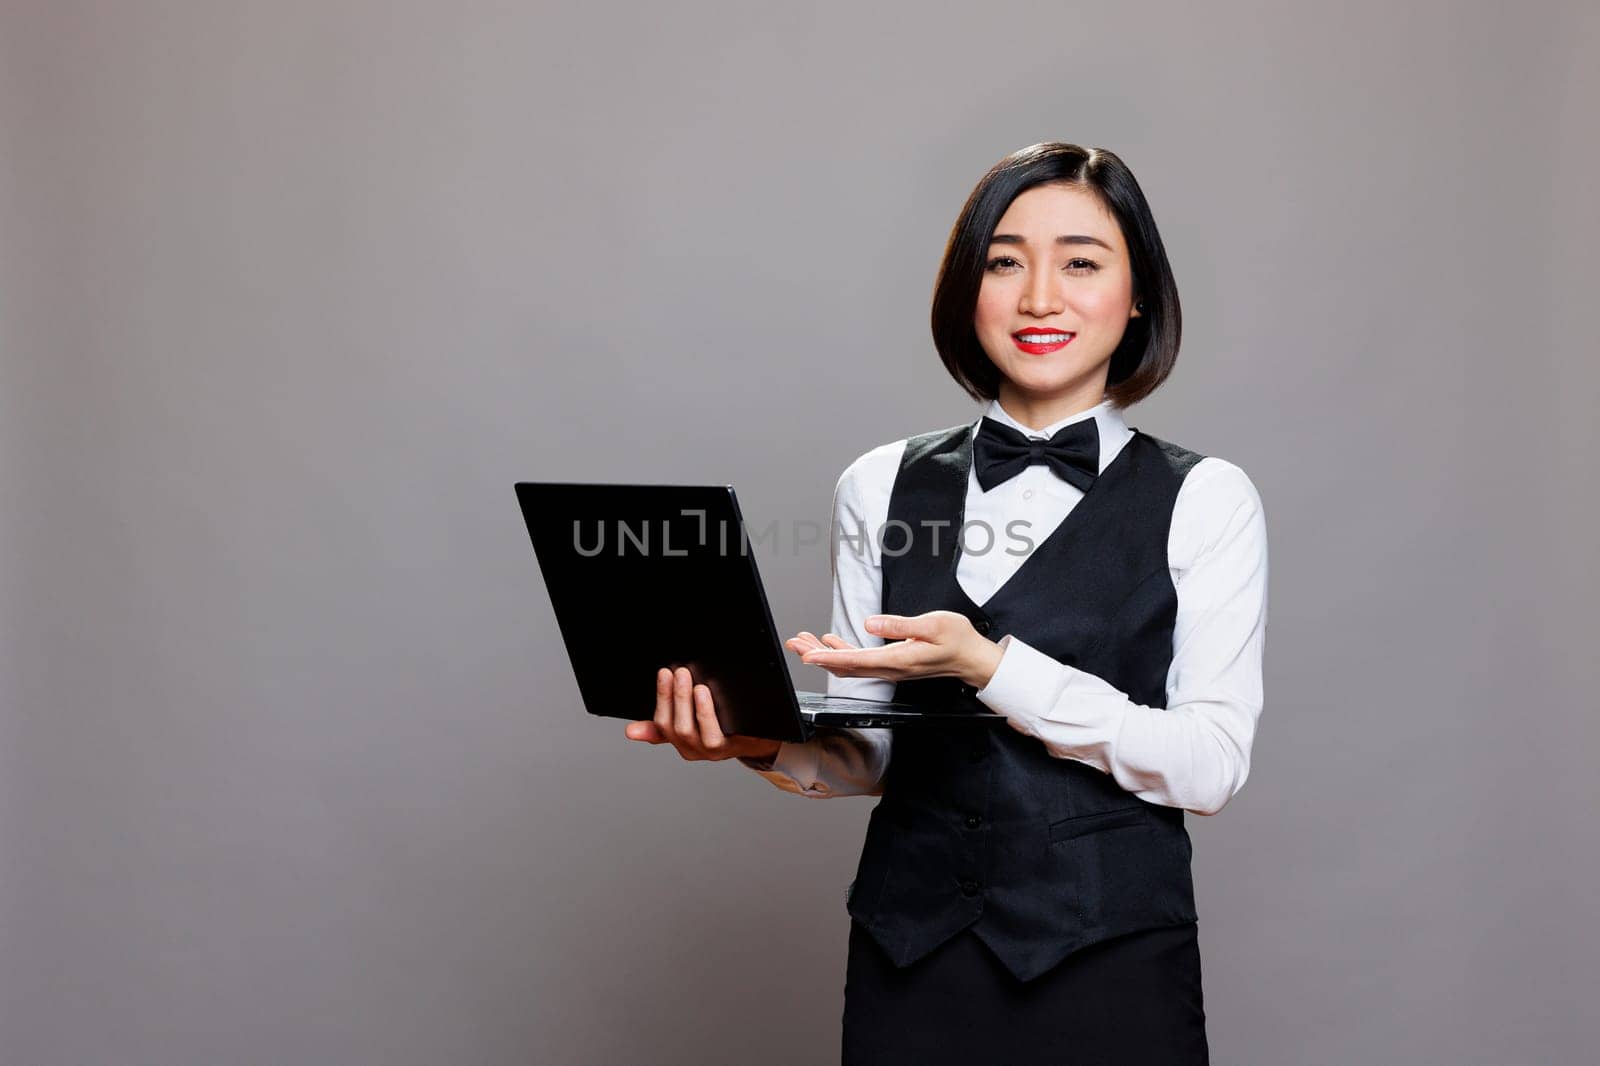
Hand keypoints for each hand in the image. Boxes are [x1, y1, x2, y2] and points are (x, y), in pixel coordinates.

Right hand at [625, 667, 782, 762]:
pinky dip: (706, 714)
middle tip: (679, 672)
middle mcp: (691, 749)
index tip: (664, 672)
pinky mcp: (727, 748)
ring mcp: (709, 751)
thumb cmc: (720, 724)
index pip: (660, 723)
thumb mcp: (689, 722)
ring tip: (693, 683)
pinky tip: (707, 694)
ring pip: (691, 731)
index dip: (661, 698)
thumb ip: (660, 725)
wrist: (756, 736)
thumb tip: (630, 731)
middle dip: (675, 697)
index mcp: (678, 741)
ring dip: (688, 705)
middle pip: (675, 727)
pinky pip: (713, 734)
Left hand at [792, 611, 1004, 688]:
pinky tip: (830, 642)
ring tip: (804, 642)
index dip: (829, 657)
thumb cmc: (957, 640)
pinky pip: (860, 661)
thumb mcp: (932, 624)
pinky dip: (841, 652)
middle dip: (817, 655)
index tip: (808, 654)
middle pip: (845, 665)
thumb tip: (870, 623)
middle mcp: (890, 668)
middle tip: (795, 643)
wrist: (972, 658)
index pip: (856, 660)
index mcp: (898, 660)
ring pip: (849, 664)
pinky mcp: (892, 663)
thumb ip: (899, 625)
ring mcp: (890, 667)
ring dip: (825, 654)